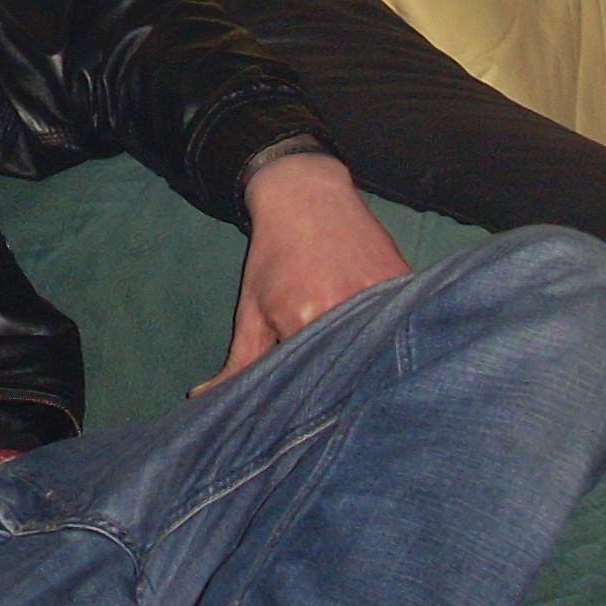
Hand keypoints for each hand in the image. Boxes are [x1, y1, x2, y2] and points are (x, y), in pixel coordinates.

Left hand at [196, 151, 409, 394]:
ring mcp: (380, 295)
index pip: (313, 385)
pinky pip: (403, 326)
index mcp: (303, 320)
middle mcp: (345, 310)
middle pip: (350, 373)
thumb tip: (202, 400)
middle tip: (340, 399)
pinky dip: (394, 338)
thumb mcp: (252, 309)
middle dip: (343, 388)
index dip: (312, 402)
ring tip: (362, 370)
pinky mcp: (403, 283)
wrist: (306, 195)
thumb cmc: (274, 255)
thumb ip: (239, 362)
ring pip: (379, 352)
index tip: (310, 410)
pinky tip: (387, 344)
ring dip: (371, 366)